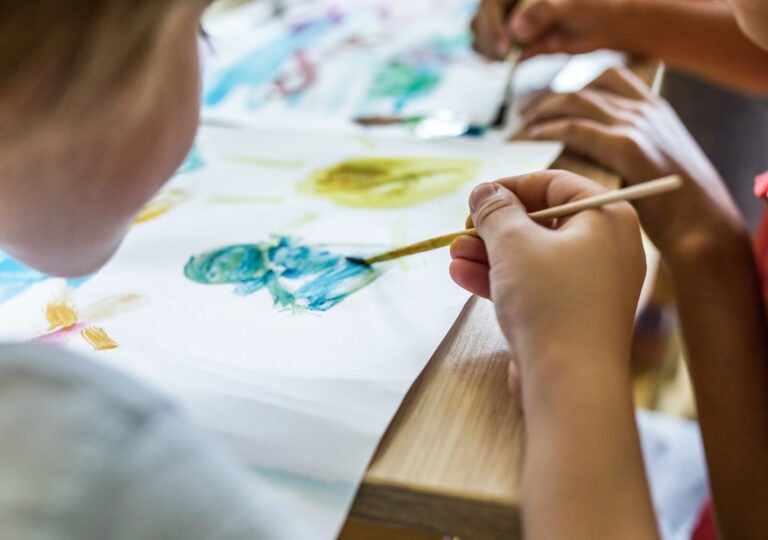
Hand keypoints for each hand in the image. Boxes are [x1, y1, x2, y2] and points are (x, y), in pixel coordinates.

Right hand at [450, 170, 644, 374]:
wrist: (572, 383)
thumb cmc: (551, 301)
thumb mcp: (514, 243)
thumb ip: (495, 210)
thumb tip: (485, 191)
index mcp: (607, 219)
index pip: (557, 184)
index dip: (512, 187)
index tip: (478, 197)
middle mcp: (606, 249)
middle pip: (542, 223)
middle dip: (494, 227)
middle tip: (462, 230)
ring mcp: (591, 286)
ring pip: (533, 258)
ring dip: (490, 254)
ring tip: (453, 254)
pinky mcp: (573, 316)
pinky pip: (535, 286)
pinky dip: (501, 279)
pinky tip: (463, 276)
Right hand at [471, 0, 627, 59]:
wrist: (601, 24)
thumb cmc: (590, 5)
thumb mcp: (570, 5)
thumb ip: (544, 12)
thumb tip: (517, 30)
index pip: (491, 3)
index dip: (492, 25)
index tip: (506, 47)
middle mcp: (509, 3)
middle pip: (480, 22)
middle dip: (490, 41)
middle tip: (508, 56)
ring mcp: (508, 21)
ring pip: (483, 39)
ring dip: (493, 53)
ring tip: (516, 56)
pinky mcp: (513, 40)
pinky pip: (495, 53)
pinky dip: (502, 60)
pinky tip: (516, 59)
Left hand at [521, 67, 743, 255]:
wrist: (703, 226)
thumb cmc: (677, 207)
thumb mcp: (656, 163)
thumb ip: (628, 147)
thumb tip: (584, 149)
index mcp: (656, 109)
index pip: (609, 76)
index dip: (575, 83)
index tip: (552, 97)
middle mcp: (646, 110)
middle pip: (585, 87)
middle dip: (550, 97)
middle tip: (526, 110)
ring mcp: (637, 124)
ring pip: (575, 102)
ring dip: (543, 109)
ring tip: (524, 121)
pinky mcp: (627, 146)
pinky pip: (576, 128)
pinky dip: (550, 128)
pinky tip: (534, 135)